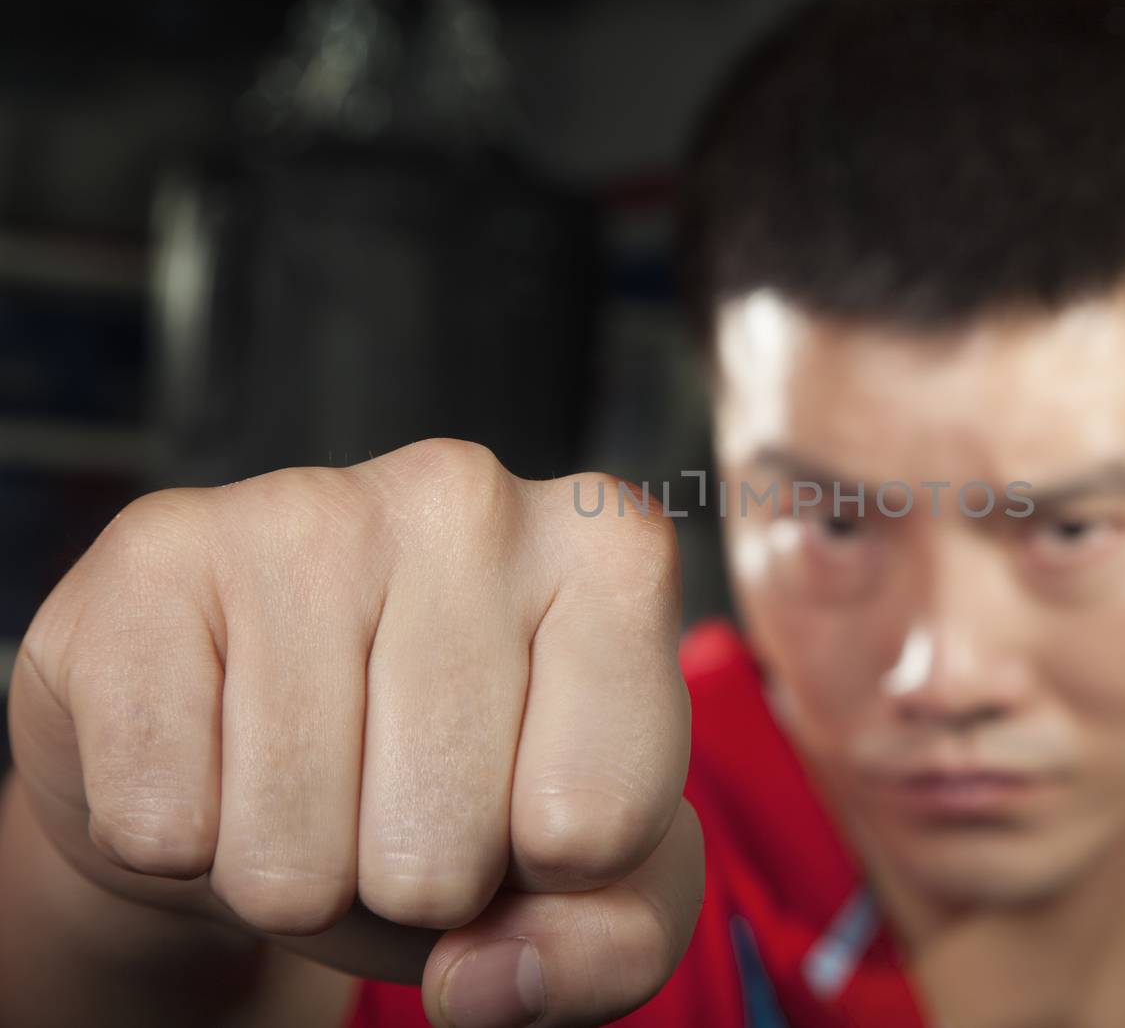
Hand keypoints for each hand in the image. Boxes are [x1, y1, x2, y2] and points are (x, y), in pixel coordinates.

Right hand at [8, 439, 701, 1027]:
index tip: (530, 810)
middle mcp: (470, 499)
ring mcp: (308, 511)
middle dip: (417, 883)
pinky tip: (217, 759)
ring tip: (313, 790)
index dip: (551, 875)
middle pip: (445, 851)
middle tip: (398, 807)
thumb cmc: (462, 792)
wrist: (273, 735)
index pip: (598, 827)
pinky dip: (181, 845)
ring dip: (299, 876)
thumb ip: (616, 944)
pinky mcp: (158, 557)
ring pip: (293, 856)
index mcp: (612, 557)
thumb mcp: (594, 882)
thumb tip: (490, 977)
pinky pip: (163, 823)